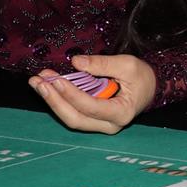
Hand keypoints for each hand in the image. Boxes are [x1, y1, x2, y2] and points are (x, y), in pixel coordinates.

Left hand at [30, 54, 156, 133]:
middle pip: (76, 118)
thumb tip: (76, 62)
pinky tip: (46, 86)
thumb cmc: (141, 76)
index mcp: (122, 113)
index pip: (91, 107)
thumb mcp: (127, 64)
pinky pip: (72, 112)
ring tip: (37, 82)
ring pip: (70, 118)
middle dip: (55, 100)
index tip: (57, 79)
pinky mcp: (91, 119)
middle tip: (39, 81)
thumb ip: (102, 64)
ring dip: (52, 100)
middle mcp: (109, 125)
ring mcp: (99, 125)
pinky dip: (57, 99)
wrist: (150, 88)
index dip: (72, 94)